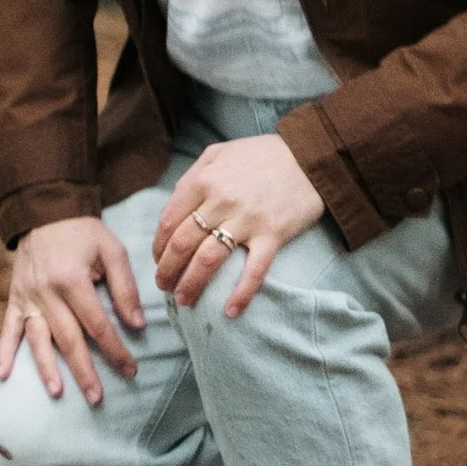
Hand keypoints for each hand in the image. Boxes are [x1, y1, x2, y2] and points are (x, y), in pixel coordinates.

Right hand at [0, 216, 143, 404]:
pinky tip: (3, 375)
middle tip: (97, 398)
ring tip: (58, 392)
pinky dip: (5, 352)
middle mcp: (46, 292)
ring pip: (37, 339)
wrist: (44, 210)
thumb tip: (136, 325)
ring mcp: (27, 297)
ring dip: (46, 368)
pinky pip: (8, 328)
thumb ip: (124, 288)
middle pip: (68, 338)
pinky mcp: (15, 298)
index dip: (115, 349)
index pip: (97, 324)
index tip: (130, 369)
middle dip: (84, 370)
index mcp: (72, 279)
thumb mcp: (112, 250)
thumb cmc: (82, 232)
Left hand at [152, 136, 323, 316]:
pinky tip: (231, 312)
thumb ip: (193, 176)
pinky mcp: (272, 236)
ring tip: (184, 301)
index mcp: (203, 181)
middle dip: (167, 270)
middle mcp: (220, 202)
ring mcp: (246, 221)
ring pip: (208, 260)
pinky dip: (241, 294)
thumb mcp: (219, 153)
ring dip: (191, 284)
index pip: (169, 222)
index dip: (159, 246)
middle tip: (163, 286)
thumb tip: (173, 204)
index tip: (158, 261)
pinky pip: (253, 271)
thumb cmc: (261, 155)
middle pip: (183, 244)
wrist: (309, 158)